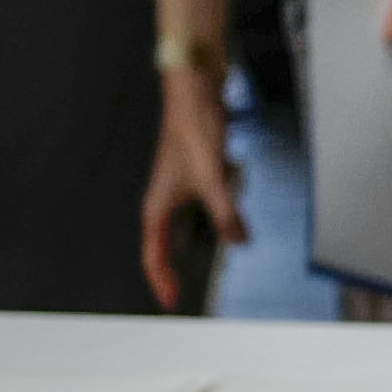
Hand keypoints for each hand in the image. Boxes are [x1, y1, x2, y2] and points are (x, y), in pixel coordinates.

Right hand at [140, 66, 244, 309]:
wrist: (193, 88)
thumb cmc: (192, 125)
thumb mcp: (211, 175)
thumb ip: (225, 211)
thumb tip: (239, 241)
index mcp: (157, 204)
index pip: (152, 255)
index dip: (161, 281)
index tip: (170, 304)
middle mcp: (161, 198)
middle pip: (158, 246)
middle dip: (165, 272)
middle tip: (175, 296)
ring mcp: (175, 187)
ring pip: (174, 229)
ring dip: (180, 252)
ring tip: (188, 272)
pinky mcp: (191, 174)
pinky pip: (192, 211)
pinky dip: (203, 226)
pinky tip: (222, 227)